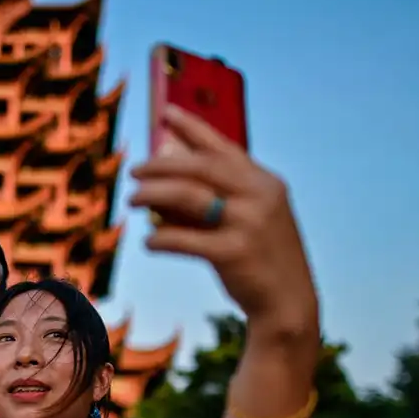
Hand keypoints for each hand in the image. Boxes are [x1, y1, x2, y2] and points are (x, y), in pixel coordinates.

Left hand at [129, 105, 317, 335]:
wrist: (287, 304)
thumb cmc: (258, 258)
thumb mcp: (242, 220)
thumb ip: (209, 197)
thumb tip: (160, 179)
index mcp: (264, 181)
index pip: (222, 146)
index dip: (193, 127)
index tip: (165, 113)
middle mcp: (260, 196)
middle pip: (200, 167)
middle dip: (160, 165)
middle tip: (133, 171)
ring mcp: (250, 223)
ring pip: (188, 196)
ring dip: (153, 195)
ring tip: (131, 200)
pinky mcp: (236, 253)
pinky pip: (185, 239)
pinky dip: (161, 238)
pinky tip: (148, 241)